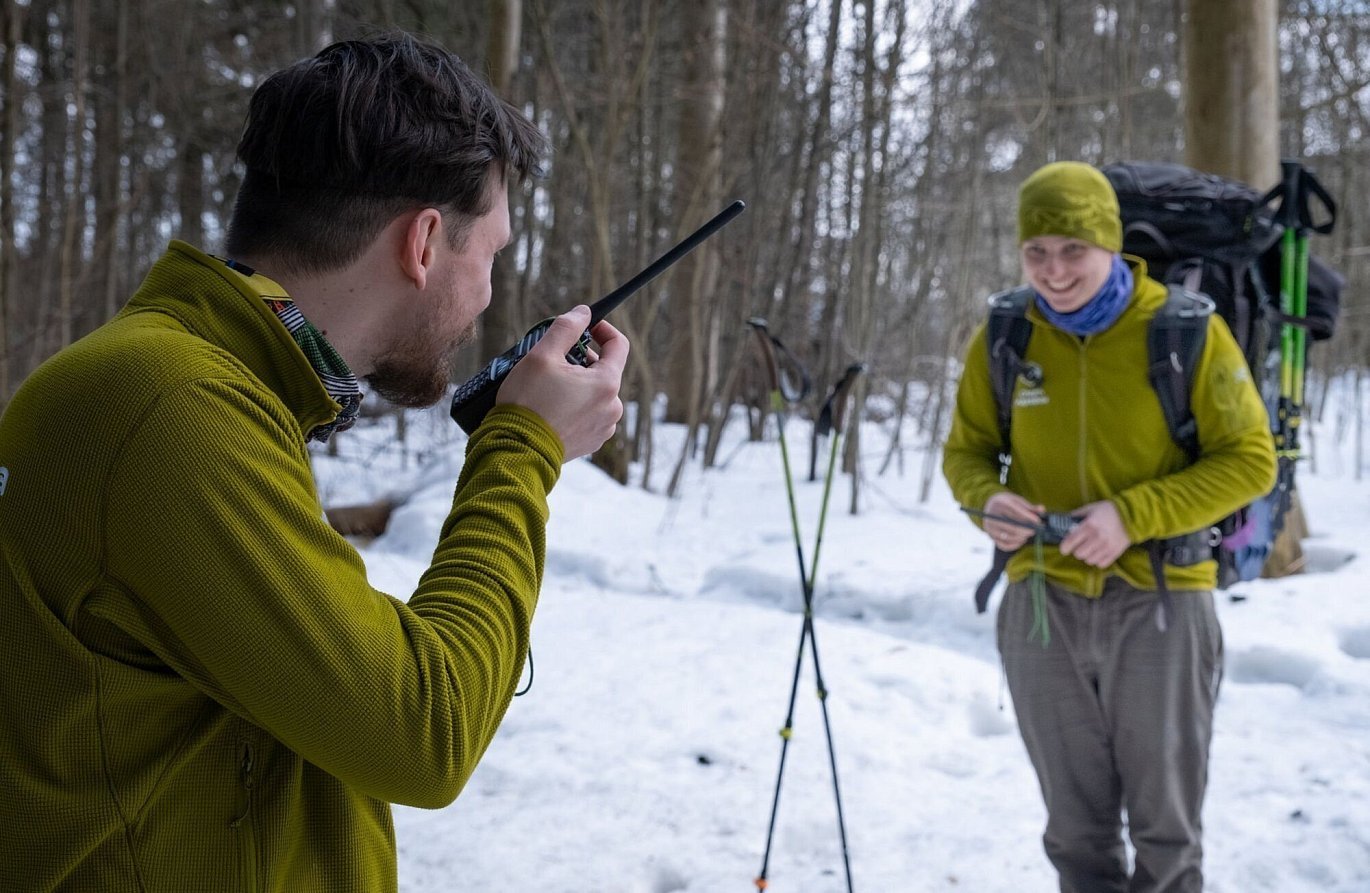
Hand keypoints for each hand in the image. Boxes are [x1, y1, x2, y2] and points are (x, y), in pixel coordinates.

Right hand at [496, 306, 628, 460]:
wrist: (517, 450)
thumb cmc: (528, 403)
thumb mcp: (542, 356)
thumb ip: (566, 328)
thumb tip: (583, 313)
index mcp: (606, 384)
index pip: (619, 345)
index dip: (603, 329)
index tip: (586, 325)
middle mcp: (612, 407)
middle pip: (604, 370)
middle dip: (582, 359)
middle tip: (554, 359)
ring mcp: (603, 428)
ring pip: (595, 393)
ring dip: (577, 383)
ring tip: (549, 386)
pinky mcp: (591, 442)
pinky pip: (588, 414)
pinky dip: (574, 405)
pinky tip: (552, 407)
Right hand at [983, 491, 1045, 550]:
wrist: (989, 505)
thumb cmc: (1006, 503)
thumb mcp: (1016, 500)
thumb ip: (1030, 506)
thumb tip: (1042, 509)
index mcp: (1000, 503)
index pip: (1015, 511)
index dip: (1028, 517)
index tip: (1038, 521)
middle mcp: (992, 515)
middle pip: (1012, 526)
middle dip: (1027, 530)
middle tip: (1035, 530)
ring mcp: (990, 527)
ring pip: (1008, 537)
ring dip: (1021, 537)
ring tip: (1028, 534)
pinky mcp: (990, 536)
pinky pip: (1003, 545)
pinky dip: (1014, 545)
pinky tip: (1021, 540)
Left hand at [1058, 500, 1129, 567]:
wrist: (1131, 515)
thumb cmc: (1108, 510)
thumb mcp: (1091, 508)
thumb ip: (1077, 515)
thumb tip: (1064, 520)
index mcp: (1089, 525)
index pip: (1071, 541)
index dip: (1064, 547)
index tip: (1064, 549)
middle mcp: (1097, 537)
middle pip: (1079, 554)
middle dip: (1077, 551)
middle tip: (1079, 547)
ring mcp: (1107, 546)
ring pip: (1089, 560)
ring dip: (1087, 556)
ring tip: (1090, 550)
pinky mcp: (1115, 552)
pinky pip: (1101, 564)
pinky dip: (1098, 561)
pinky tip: (1098, 553)